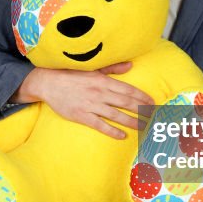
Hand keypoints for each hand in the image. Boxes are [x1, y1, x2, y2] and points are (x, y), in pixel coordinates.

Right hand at [18, 63, 153, 138]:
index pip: (127, 89)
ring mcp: (91, 105)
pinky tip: (122, 135)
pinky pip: (100, 125)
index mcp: (103, 80)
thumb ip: (112, 68)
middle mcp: (99, 93)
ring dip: (132, 121)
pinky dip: (112, 131)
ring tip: (143, 127)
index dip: (142, 97)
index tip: (152, 102)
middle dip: (142, 110)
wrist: (48, 83)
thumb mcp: (92, 68)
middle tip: (154, 116)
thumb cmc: (71, 74)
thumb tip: (130, 66)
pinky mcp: (81, 116)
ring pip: (116, 115)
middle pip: (126, 103)